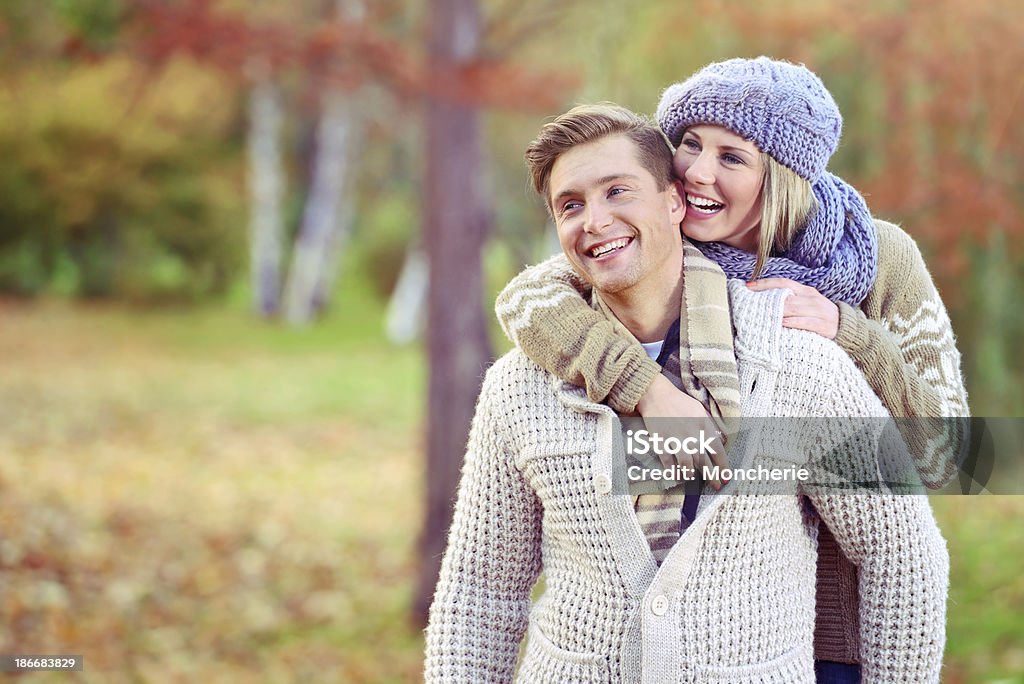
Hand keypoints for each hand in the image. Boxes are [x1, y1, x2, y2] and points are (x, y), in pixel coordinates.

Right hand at [635, 374, 728, 489]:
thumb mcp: (700, 410)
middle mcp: (691, 434)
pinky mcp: (660, 441)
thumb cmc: (680, 402)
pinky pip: (667, 462)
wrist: (656, 395)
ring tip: (692, 478)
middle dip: (711, 476)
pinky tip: (676, 475)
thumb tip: (722, 440)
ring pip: (686, 464)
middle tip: (715, 486)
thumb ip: (712, 425)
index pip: (717, 450)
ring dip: (690, 474)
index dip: (723, 466)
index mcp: (704, 425)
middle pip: (704, 461)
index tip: (726, 477)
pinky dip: (672, 471)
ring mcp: (675, 438)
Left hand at [746, 278, 839, 339]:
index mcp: (806, 291)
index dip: (765, 284)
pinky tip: (781, 324)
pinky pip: (807, 322)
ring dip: (776, 310)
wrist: (847, 328)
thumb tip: (762, 300)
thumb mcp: (806, 304)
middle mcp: (812, 299)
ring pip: (795, 308)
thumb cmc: (819, 317)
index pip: (783, 283)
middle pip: (786, 296)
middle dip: (766, 299)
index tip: (747, 286)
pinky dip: (794, 322)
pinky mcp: (824, 326)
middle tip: (748, 303)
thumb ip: (788, 301)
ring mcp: (819, 312)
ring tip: (759, 313)